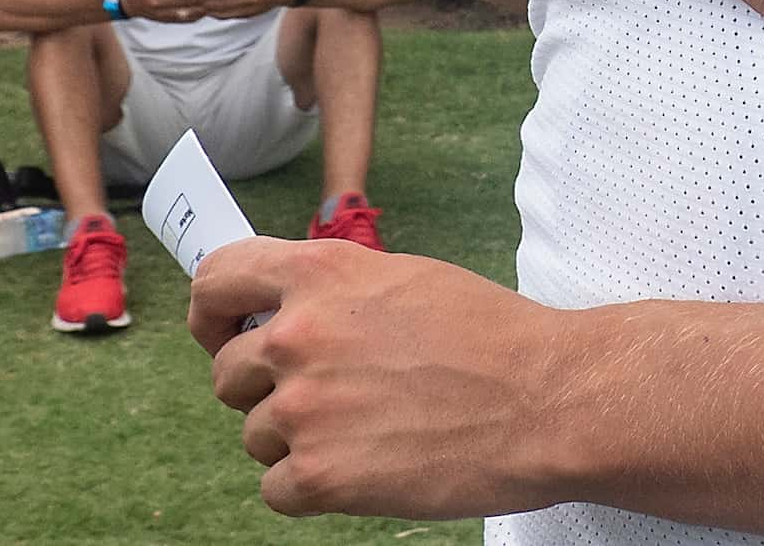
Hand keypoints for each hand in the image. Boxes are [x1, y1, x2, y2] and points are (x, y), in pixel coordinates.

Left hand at [193, 238, 577, 518]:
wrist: (550, 400)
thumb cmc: (495, 338)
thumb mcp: (408, 280)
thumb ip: (335, 291)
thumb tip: (282, 318)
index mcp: (321, 273)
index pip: (216, 281)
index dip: (212, 314)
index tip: (226, 334)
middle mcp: (298, 335)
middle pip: (228, 375)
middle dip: (269, 390)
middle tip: (336, 397)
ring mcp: (302, 408)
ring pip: (256, 435)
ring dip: (300, 440)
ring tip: (372, 431)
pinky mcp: (317, 475)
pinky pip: (276, 489)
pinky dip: (315, 487)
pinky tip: (370, 466)